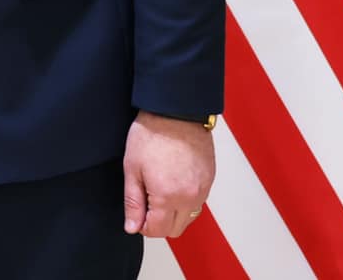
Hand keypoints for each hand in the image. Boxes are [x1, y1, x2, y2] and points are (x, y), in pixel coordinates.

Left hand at [122, 111, 215, 237]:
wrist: (176, 111)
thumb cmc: (152, 134)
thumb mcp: (132, 168)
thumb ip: (133, 202)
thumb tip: (132, 226)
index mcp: (168, 196)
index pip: (158, 230)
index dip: (143, 226)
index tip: (136, 214)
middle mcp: (190, 197)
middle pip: (175, 229)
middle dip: (158, 223)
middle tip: (146, 203)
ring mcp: (203, 189)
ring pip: (188, 217)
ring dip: (173, 213)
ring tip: (159, 190)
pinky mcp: (210, 179)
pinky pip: (198, 202)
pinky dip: (185, 200)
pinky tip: (173, 183)